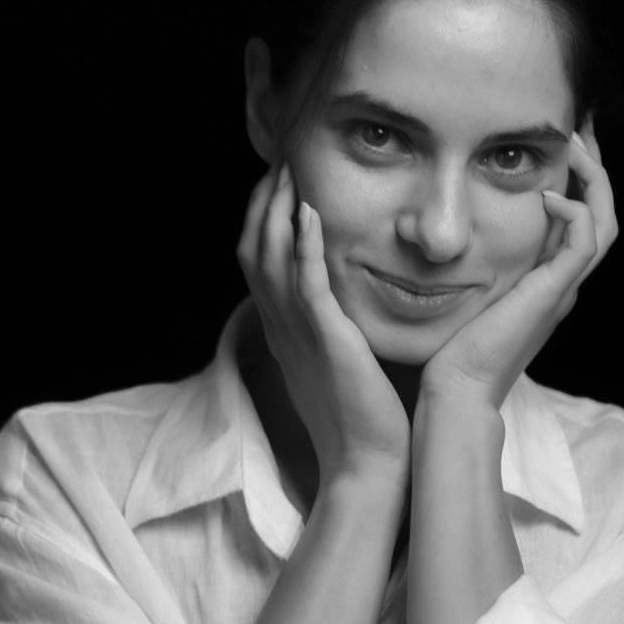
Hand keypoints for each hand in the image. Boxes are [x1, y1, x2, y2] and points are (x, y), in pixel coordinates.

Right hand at [236, 162, 410, 490]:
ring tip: (290, 169)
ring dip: (277, 210)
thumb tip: (348, 304)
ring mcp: (297, 335)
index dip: (264, 217)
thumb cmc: (367, 420)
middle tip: (281, 158)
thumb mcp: (342, 364)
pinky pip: (305, 285)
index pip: (260, 261)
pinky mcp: (324, 341)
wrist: (370, 466)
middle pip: (254, 249)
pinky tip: (309, 211)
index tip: (282, 181)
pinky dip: (302, 245)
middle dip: (264, 201)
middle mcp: (281, 329)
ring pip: (271, 259)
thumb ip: (336, 328)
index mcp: (285, 332)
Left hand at [419, 120, 618, 410]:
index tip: (560, 142)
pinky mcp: (552, 296)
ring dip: (594, 180)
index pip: (580, 220)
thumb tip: (441, 227)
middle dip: (595, 168)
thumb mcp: (464, 292)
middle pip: (603, 215)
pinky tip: (546, 195)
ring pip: (604, 224)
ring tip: (574, 145)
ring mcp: (561, 291)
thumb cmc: (452, 350)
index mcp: (547, 283)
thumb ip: (470, 261)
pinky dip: (574, 213)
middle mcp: (562, 284)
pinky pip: (584, 244)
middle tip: (579, 127)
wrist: (457, 391)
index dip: (577, 180)